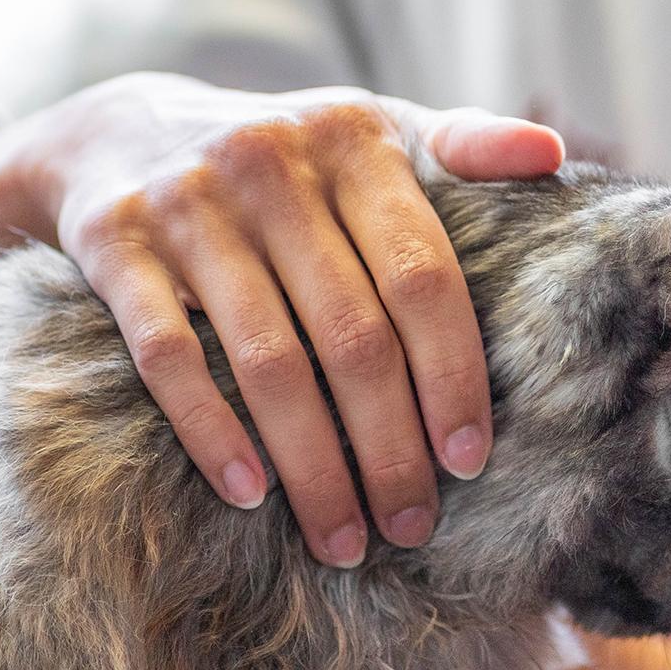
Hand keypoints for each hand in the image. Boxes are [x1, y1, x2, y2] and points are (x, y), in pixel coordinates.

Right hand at [0, 75, 564, 565]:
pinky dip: (213, 433)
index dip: (454, 375)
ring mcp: (186, 204)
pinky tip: (251, 496)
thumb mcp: (368, 132)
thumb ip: (463, 144)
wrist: (115, 130)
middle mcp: (268, 162)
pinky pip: (170, 358)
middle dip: (390, 446)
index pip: (423, 276)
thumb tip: (556, 155)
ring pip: (268, 361)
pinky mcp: (114, 244)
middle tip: (412, 526)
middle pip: (352, 335)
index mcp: (350, 138)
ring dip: (313, 467)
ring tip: (345, 539)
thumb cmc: (282, 159)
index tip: (470, 460)